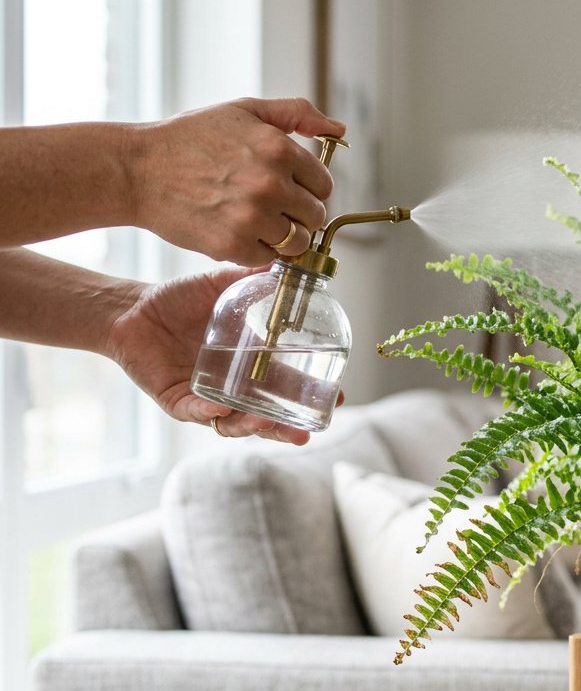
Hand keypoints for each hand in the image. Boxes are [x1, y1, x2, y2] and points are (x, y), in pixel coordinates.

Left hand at [105, 266, 341, 444]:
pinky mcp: (177, 401)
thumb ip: (254, 276)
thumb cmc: (180, 299)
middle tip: (305, 430)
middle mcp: (232, 387)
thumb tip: (287, 259)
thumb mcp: (222, 284)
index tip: (336, 397)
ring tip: (265, 421)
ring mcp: (206, 397)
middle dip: (286, 428)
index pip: (288, 387)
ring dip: (251, 427)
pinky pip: (195, 413)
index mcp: (250, 365)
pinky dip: (209, 412)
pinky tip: (221, 408)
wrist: (134, 308)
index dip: (311, 396)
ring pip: (233, 424)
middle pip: (266, 417)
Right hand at [129, 97, 346, 265]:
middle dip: (298, 213)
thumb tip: (339, 130)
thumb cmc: (191, 138)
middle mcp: (270, 184)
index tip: (290, 188)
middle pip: (315, 217)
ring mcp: (252, 217)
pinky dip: (256, 249)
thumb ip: (297, 114)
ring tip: (256, 220)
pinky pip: (267, 258)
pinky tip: (236, 229)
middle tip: (271, 206)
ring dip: (282, 236)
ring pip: (297, 243)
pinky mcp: (233, 245)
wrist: (138, 169)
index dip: (309, 188)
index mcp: (279, 149)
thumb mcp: (245, 111)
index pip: (324, 185)